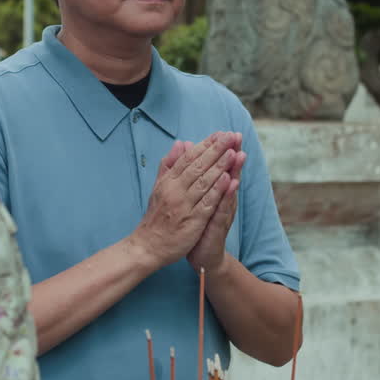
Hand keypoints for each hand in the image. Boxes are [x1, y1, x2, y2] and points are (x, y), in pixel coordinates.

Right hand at [130, 132, 237, 268]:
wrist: (147, 246)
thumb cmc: (155, 217)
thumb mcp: (158, 187)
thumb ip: (169, 165)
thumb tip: (179, 143)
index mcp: (168, 181)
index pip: (188, 158)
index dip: (205, 145)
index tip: (220, 134)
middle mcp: (175, 190)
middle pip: (198, 166)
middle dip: (215, 150)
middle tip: (230, 136)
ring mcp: (184, 205)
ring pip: (204, 181)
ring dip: (219, 166)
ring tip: (233, 152)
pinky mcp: (192, 220)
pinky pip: (207, 202)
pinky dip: (218, 190)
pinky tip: (229, 180)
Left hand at [188, 134, 244, 275]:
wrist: (201, 255)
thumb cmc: (197, 225)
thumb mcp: (195, 200)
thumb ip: (194, 179)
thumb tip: (188, 154)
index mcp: (213, 192)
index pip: (218, 168)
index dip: (221, 151)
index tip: (225, 131)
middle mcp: (221, 200)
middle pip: (228, 174)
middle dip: (232, 155)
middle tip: (237, 137)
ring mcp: (222, 213)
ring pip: (229, 190)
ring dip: (235, 172)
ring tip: (239, 155)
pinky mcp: (218, 226)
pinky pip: (223, 209)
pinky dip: (227, 197)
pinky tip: (230, 185)